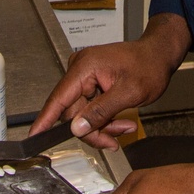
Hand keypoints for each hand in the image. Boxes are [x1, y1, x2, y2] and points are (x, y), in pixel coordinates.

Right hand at [30, 13, 191, 150]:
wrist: (159, 54)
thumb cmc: (149, 65)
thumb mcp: (128, 93)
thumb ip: (101, 111)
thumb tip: (76, 127)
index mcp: (85, 66)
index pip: (58, 98)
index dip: (45, 120)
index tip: (33, 136)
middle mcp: (80, 69)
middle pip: (73, 112)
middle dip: (93, 129)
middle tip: (114, 139)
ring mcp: (85, 75)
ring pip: (82, 114)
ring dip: (102, 125)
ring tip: (125, 127)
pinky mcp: (90, 82)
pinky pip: (89, 108)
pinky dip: (104, 118)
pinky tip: (120, 121)